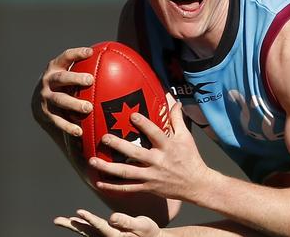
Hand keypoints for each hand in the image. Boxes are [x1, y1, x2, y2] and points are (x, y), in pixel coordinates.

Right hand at [31, 47, 94, 136]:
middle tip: (90, 80)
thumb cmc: (66, 83)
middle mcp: (49, 81)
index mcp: (56, 67)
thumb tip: (118, 61)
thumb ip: (87, 68)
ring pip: (59, 100)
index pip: (66, 57)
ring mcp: (46, 97)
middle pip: (61, 78)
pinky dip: (68, 126)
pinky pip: (57, 120)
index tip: (90, 52)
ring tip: (88, 108)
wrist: (39, 101)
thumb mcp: (71, 73)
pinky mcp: (46, 113)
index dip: (77, 53)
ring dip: (73, 103)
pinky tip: (80, 131)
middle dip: (75, 78)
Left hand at [54, 209, 160, 236]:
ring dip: (74, 225)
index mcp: (116, 236)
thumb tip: (112, 217)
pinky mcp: (107, 235)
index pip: (100, 227)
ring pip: (86, 231)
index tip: (79, 212)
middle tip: (58, 220)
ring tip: (60, 220)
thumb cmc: (148, 232)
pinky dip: (82, 226)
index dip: (89, 219)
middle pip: (86, 231)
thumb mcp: (142, 225)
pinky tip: (76, 221)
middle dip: (72, 225)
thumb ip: (127, 221)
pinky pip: (91, 231)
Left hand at [89, 102, 209, 200]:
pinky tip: (99, 182)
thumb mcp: (186, 137)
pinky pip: (128, 188)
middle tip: (104, 137)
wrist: (196, 184)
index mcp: (168, 147)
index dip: (144, 124)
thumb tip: (175, 102)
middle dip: (119, 145)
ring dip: (108, 168)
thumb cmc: (191, 158)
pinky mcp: (148, 187)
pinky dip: (113, 186)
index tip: (132, 116)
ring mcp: (152, 176)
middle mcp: (158, 161)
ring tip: (93, 160)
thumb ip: (177, 120)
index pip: (155, 134)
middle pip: (135, 154)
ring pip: (127, 173)